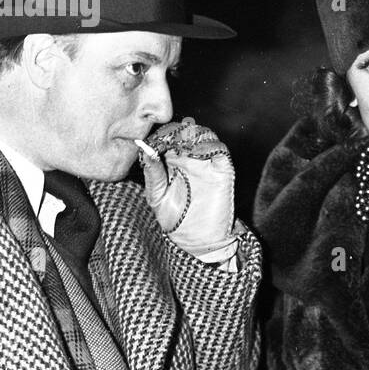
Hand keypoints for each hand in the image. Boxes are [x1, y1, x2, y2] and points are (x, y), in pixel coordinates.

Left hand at [140, 117, 236, 257]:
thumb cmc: (175, 220)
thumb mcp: (156, 196)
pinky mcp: (223, 170)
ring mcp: (207, 163)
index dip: (162, 133)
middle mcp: (190, 159)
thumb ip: (152, 173)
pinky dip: (209, 144)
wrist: (197, 240)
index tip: (153, 137)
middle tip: (168, 135)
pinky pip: (220, 149)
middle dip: (178, 129)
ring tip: (182, 142)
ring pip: (205, 135)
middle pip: (187, 131)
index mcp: (172, 162)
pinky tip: (196, 151)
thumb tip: (146, 150)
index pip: (168, 137)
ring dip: (194, 133)